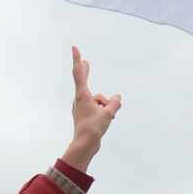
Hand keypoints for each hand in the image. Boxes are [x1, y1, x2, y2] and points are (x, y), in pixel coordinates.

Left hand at [62, 47, 122, 170]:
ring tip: (110, 117)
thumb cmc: (93, 128)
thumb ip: (114, 103)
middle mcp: (79, 99)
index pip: (79, 73)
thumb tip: (118, 97)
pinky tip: (110, 119)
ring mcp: (81, 107)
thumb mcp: (108, 113)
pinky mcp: (85, 115)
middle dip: (86, 72)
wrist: (84, 145)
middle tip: (85, 62)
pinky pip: (97, 108)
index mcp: (82, 95)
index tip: (74, 48)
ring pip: (97, 100)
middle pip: (83, 82)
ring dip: (105, 104)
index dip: (77, 59)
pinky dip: (104, 110)